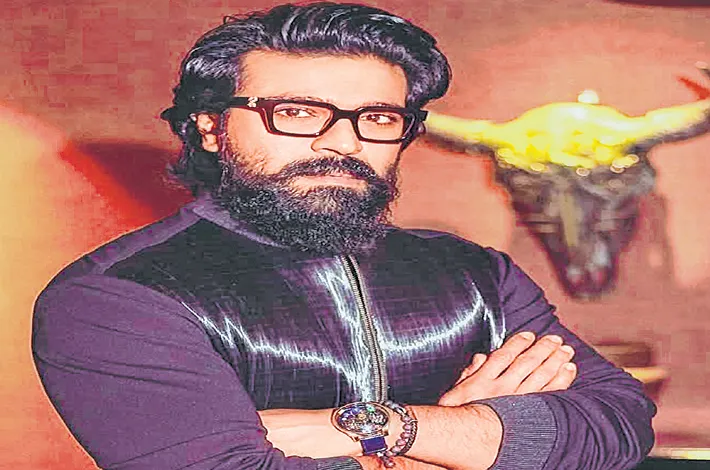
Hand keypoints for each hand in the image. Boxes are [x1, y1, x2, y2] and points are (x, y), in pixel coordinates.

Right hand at [438, 331, 576, 405]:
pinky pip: (549, 394)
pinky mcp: (528, 415)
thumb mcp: (456, 392)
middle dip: (543, 348)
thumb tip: (480, 357)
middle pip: (527, 362)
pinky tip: (568, 371)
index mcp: (483, 380)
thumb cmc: (458, 416)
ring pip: (541, 375)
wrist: (463, 441)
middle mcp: (502, 388)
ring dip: (555, 360)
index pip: (504, 355)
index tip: (529, 335)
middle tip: (556, 340)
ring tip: (566, 351)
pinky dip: (561, 380)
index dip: (518, 343)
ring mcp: (517, 401)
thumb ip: (470, 373)